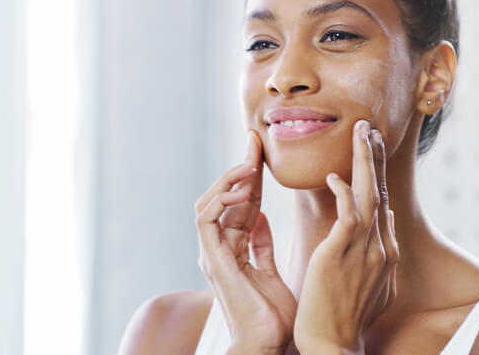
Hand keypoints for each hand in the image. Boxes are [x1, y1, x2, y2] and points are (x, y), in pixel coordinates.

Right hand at [195, 130, 296, 353]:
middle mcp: (218, 248)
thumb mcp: (270, 272)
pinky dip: (220, 201)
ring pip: (208, 202)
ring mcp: (212, 253)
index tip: (261, 150)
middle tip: (254, 143)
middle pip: (222, 197)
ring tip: (249, 163)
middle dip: (238, 168)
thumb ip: (261, 245)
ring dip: (227, 179)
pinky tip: (242, 191)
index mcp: (233, 248)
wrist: (265, 346)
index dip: (250, 177)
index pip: (240, 203)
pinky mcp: (211, 259)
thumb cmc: (271, 318)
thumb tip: (261, 218)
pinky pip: (207, 220)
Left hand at [293, 120, 399, 353]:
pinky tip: (335, 176)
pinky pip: (348, 214)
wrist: (332, 346)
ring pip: (369, 195)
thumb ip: (376, 254)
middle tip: (369, 127)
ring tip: (360, 132)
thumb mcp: (370, 284)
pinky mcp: (341, 254)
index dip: (378, 174)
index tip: (371, 149)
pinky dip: (344, 192)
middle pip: (381, 191)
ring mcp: (364, 250)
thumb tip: (384, 223)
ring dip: (365, 161)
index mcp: (384, 253)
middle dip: (375, 157)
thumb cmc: (343, 318)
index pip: (383, 203)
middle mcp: (380, 248)